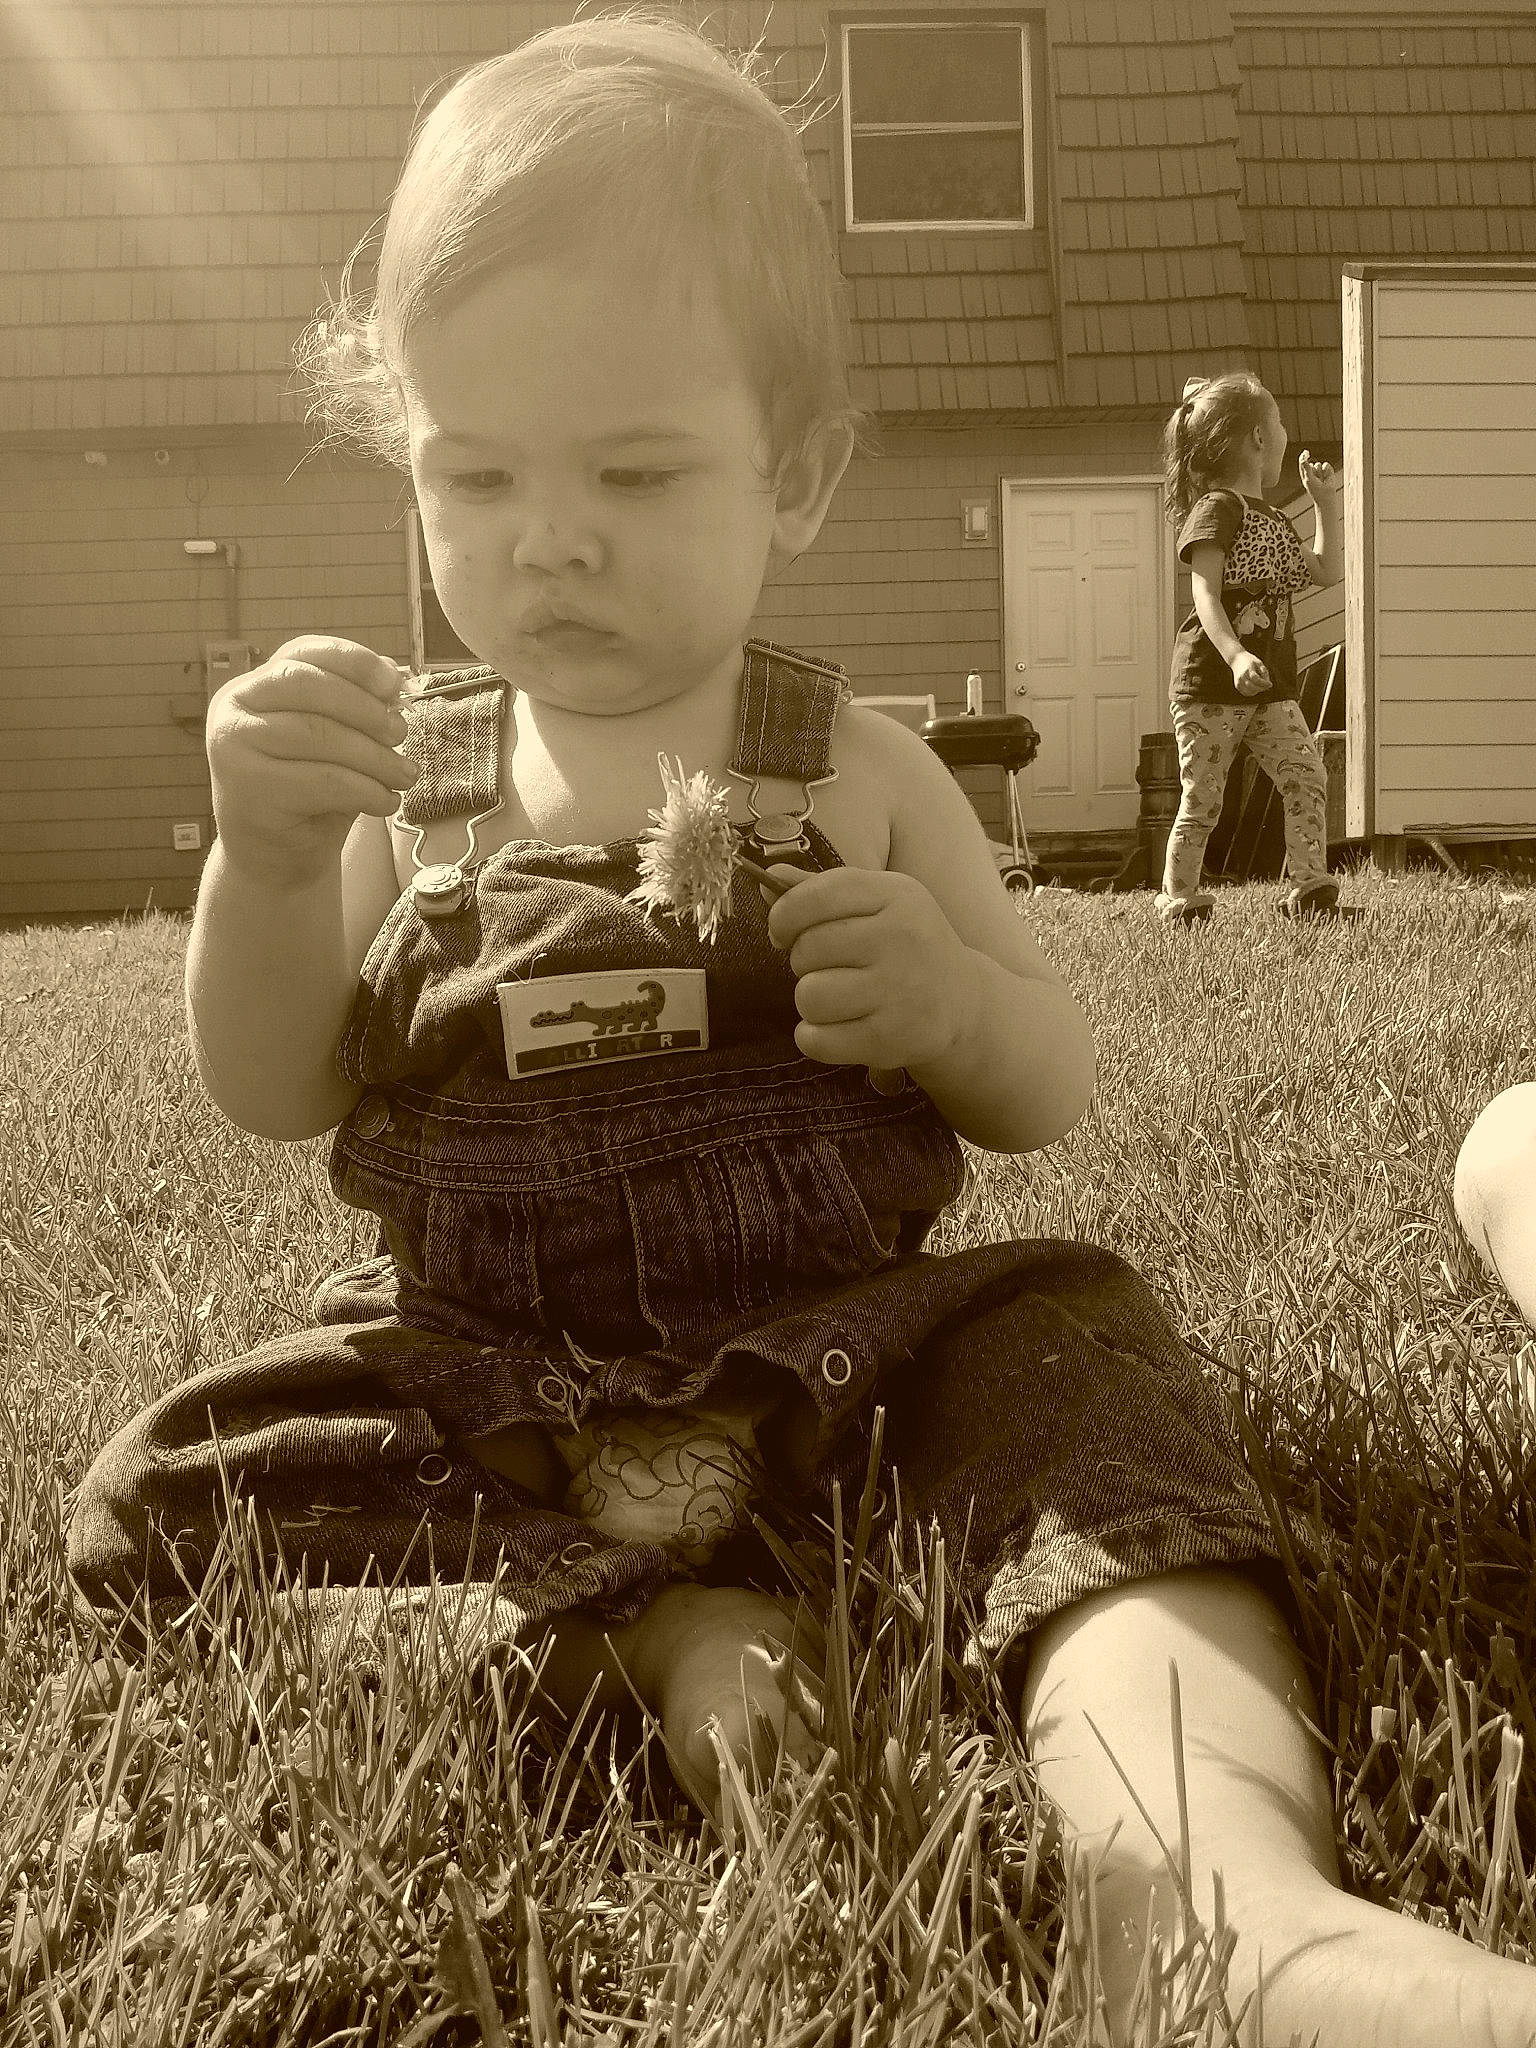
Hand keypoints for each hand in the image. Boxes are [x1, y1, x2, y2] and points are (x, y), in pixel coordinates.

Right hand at [205, 636, 417, 886]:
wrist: (277, 857)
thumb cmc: (311, 792)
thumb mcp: (335, 741)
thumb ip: (356, 705)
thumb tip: (393, 672)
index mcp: (254, 686)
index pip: (304, 652)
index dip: (354, 661)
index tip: (395, 684)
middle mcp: (235, 708)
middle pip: (310, 687)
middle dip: (367, 709)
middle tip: (402, 733)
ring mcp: (233, 746)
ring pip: (320, 735)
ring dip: (376, 757)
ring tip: (404, 775)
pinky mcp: (248, 788)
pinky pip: (323, 780)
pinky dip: (366, 790)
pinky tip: (386, 801)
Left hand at [763, 865, 979, 1073]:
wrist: (961, 1002)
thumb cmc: (905, 947)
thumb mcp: (876, 905)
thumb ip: (820, 891)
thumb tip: (767, 880)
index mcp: (896, 895)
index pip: (817, 895)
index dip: (784, 915)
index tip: (783, 932)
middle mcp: (902, 938)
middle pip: (807, 949)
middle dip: (804, 963)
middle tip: (830, 968)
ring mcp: (900, 990)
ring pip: (809, 996)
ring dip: (811, 1002)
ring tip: (838, 999)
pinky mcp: (891, 1038)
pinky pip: (817, 1040)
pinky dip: (813, 1038)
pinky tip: (836, 1028)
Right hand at [1231, 651, 1270, 696]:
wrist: (1236, 660)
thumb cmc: (1250, 661)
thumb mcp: (1259, 663)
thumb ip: (1264, 672)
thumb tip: (1268, 684)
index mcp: (1248, 670)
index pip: (1256, 680)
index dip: (1264, 683)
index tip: (1270, 684)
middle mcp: (1242, 677)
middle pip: (1253, 687)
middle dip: (1262, 688)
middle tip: (1267, 686)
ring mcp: (1238, 682)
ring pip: (1250, 692)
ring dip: (1257, 690)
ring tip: (1261, 686)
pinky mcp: (1237, 686)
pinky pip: (1246, 693)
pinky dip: (1252, 692)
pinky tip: (1255, 688)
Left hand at [1298, 450, 1337, 500]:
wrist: (1327, 496)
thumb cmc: (1315, 489)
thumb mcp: (1308, 478)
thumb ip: (1306, 468)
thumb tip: (1303, 458)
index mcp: (1305, 475)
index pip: (1302, 464)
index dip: (1303, 458)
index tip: (1305, 452)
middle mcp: (1313, 472)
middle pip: (1310, 464)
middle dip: (1311, 465)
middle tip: (1311, 466)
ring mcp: (1320, 471)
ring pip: (1318, 464)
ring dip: (1319, 472)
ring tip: (1320, 480)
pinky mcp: (1328, 471)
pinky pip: (1325, 465)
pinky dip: (1325, 471)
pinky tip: (1326, 478)